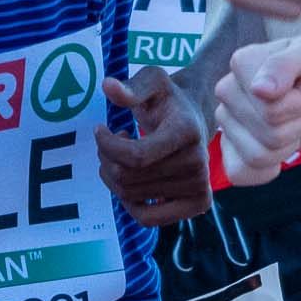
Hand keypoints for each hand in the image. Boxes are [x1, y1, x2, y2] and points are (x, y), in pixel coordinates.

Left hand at [95, 65, 211, 226]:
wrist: (196, 118)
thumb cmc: (168, 100)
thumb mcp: (152, 81)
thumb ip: (132, 86)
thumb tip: (108, 87)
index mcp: (186, 131)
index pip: (135, 156)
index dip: (107, 145)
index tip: (100, 129)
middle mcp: (197, 162)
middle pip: (128, 177)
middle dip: (106, 159)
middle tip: (109, 143)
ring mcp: (200, 186)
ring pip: (131, 196)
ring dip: (113, 177)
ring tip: (122, 157)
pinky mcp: (198, 204)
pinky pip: (148, 218)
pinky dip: (129, 203)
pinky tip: (130, 181)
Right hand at [213, 37, 300, 184]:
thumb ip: (287, 64)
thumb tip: (259, 90)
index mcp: (241, 64)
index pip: (271, 109)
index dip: (299, 102)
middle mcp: (226, 90)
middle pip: (269, 135)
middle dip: (298, 123)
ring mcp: (226, 119)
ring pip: (258, 157)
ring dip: (289, 142)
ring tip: (293, 119)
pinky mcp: (232, 145)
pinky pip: (239, 173)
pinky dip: (266, 170)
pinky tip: (278, 150)